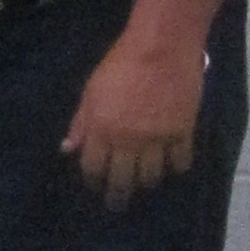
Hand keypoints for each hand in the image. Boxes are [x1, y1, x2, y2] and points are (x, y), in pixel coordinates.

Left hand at [64, 21, 201, 205]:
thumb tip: (67, 149)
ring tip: (144, 182)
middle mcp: (128, 141)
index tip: (95, 185)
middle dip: (117, 196)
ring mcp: (157, 139)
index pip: (93, 168)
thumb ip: (81, 122)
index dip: (93, 180)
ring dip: (146, 182)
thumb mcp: (92, 91)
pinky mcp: (183, 132)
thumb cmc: (121, 63)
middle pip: (122, 181)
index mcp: (102, 130)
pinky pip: (180, 161)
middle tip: (117, 204)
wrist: (162, 46)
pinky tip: (172, 166)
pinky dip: (176, 167)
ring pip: (151, 176)